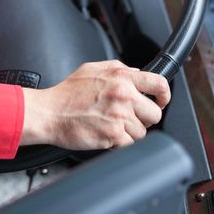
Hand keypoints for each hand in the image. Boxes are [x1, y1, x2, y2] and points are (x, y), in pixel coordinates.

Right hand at [21, 60, 170, 149]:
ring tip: (111, 124)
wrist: (49, 112)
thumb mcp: (93, 69)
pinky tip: (107, 134)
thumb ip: (119, 69)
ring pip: (142, 132)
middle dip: (144, 118)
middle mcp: (124, 95)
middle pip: (155, 113)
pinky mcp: (113, 135)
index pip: (159, 83)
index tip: (160, 101)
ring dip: (129, 132)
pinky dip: (120, 143)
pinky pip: (130, 144)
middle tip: (128, 117)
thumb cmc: (67, 93)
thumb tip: (138, 73)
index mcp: (122, 77)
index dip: (164, 95)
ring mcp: (119, 116)